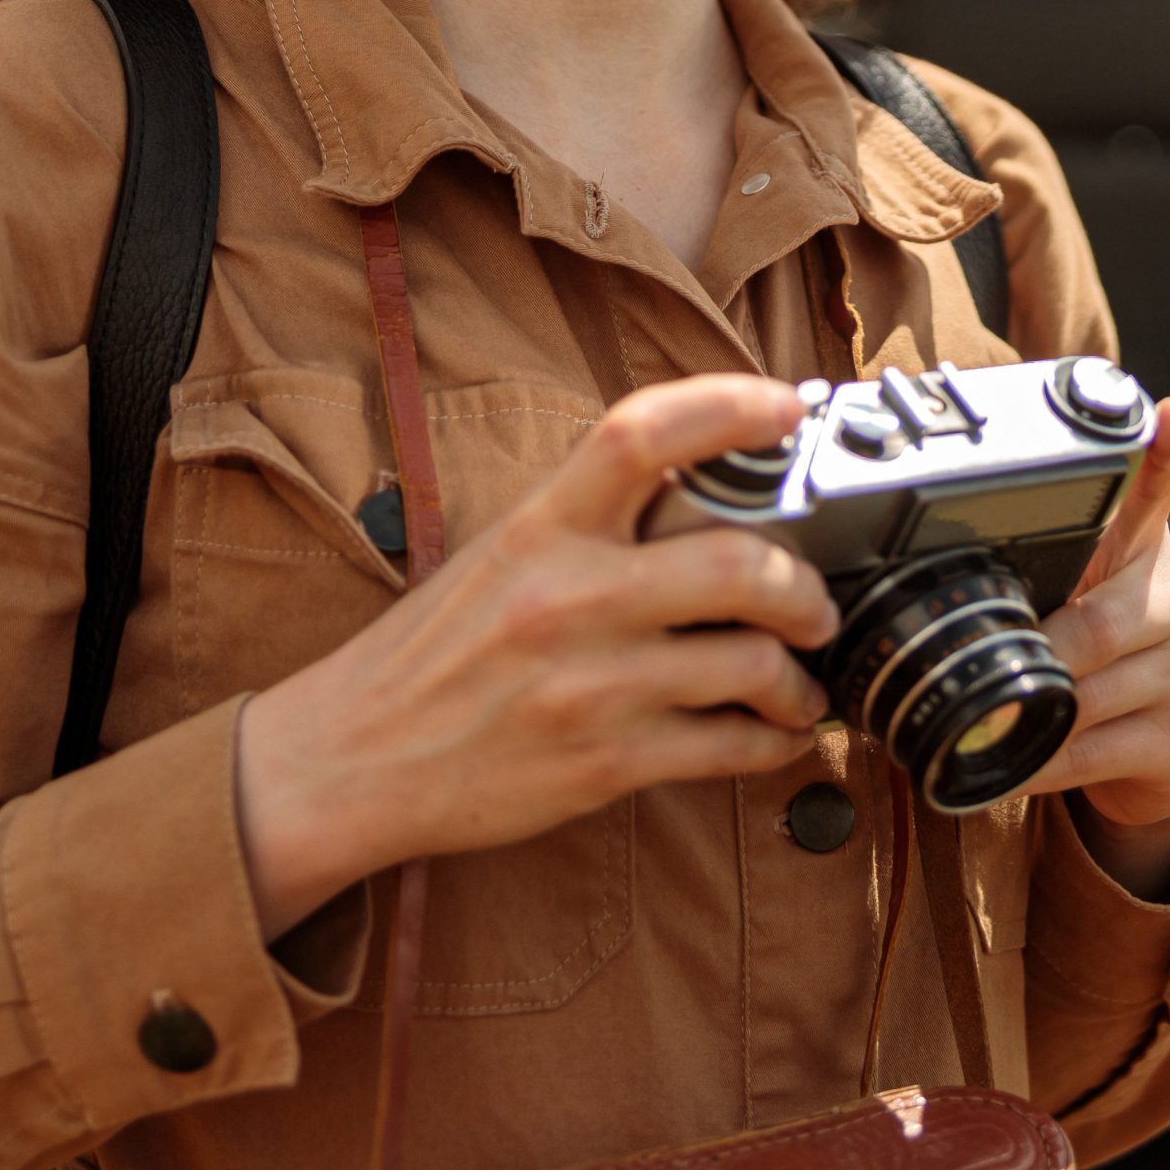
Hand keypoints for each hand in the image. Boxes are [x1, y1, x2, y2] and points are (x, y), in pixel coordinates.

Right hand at [235, 375, 839, 940]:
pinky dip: (775, 742)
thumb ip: (589, 522)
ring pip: (754, 665)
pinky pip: (731, 748)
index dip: (730, 407)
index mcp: (540, 526)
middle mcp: (570, 595)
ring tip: (798, 684)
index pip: (642, 434)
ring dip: (800, 679)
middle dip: (806, 587)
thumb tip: (704, 494)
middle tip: (816, 600)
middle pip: (740, 561)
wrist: (354, 755)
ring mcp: (593, 683)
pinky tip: (772, 735)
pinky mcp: (607, 763)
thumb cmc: (432, 650)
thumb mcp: (498, 554)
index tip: (788, 405)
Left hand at [1023, 395, 1169, 899]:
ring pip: (1089, 689)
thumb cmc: (1091, 645)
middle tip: (992, 658)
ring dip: (1030, 706)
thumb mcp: (1067, 588)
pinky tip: (1015, 760)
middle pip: (1098, 621)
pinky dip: (1040, 759)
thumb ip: (1027, 553)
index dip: (1164, 452)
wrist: (1160, 745)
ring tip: (992, 712)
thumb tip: (921, 512)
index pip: (1157, 492)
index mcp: (1142, 548)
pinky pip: (1090, 750)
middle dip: (1037, 648)